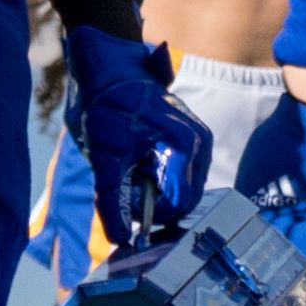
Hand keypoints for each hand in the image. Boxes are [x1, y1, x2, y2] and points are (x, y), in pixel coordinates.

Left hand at [56, 21, 209, 265]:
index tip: (122, 201)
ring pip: (180, 189)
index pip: (177, 205)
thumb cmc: (107, 105)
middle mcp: (200, 144)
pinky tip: (138, 157)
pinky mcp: (190, 139)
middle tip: (124, 183)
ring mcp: (199, 140)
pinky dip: (158, 176)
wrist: (109, 66)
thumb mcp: (105, 156)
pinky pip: (179, 174)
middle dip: (152, 201)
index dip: (148, 213)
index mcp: (187, 146)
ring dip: (154, 188)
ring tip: (130, 165)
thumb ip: (112, 200)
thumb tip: (120, 239)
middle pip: (183, 200)